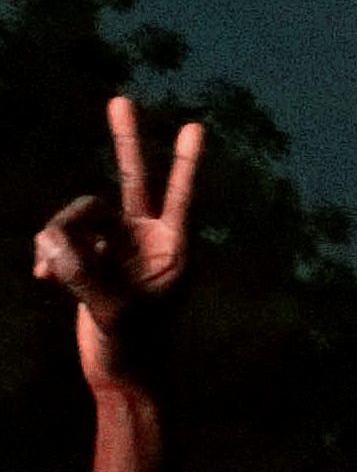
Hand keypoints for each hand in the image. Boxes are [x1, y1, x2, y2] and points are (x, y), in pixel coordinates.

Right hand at [34, 96, 205, 386]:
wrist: (122, 371)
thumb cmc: (134, 346)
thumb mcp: (113, 311)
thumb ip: (83, 273)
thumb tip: (50, 242)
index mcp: (174, 249)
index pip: (181, 196)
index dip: (187, 163)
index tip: (198, 126)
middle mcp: (148, 238)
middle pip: (134, 178)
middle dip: (126, 140)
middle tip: (122, 99)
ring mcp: (119, 244)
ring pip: (78, 216)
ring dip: (58, 240)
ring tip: (51, 275)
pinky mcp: (92, 256)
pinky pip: (60, 237)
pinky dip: (49, 254)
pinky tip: (43, 280)